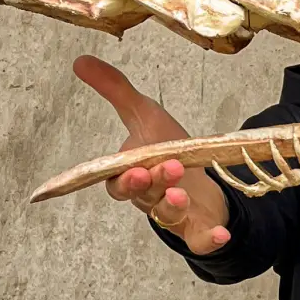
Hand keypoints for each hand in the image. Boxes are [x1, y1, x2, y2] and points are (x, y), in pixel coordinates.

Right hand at [72, 55, 231, 254]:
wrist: (205, 172)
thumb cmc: (169, 147)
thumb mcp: (144, 113)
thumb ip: (115, 89)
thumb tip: (80, 60)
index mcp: (131, 174)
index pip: (116, 182)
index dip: (124, 178)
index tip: (135, 166)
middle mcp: (149, 197)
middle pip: (142, 198)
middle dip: (152, 184)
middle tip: (167, 168)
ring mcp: (174, 213)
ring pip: (167, 216)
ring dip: (173, 206)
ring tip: (182, 192)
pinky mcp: (198, 227)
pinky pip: (199, 239)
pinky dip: (208, 239)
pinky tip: (220, 235)